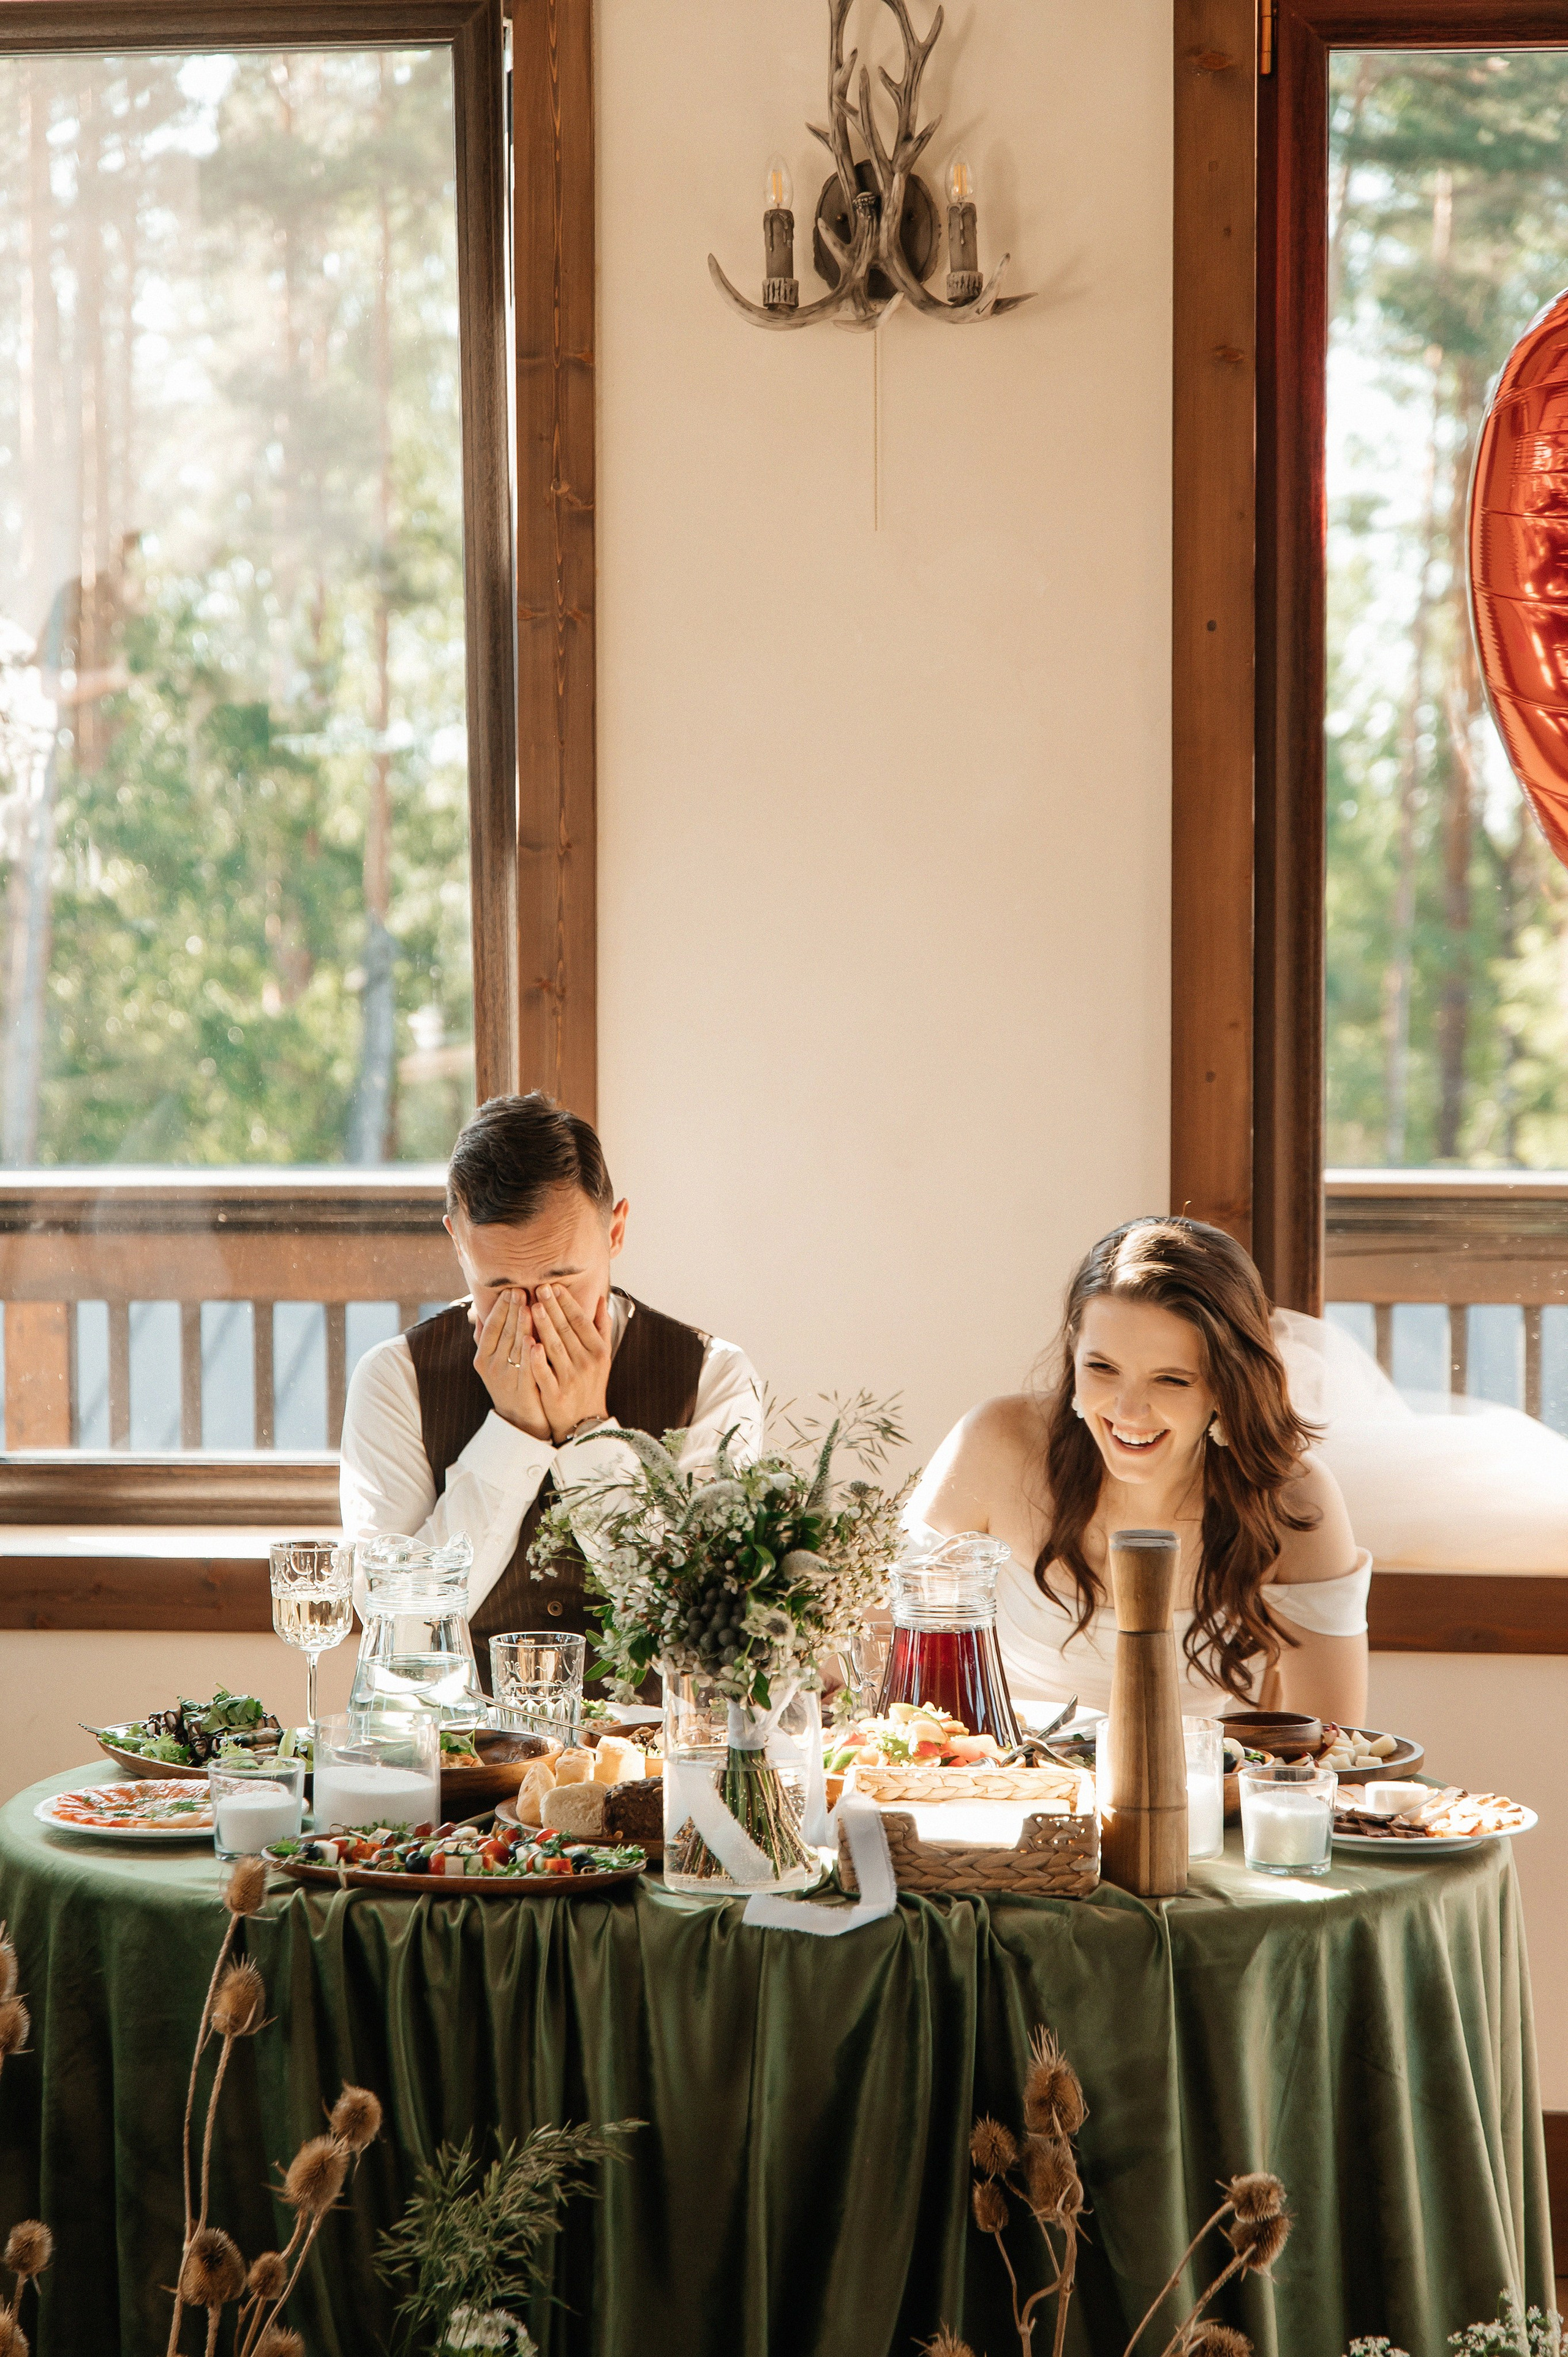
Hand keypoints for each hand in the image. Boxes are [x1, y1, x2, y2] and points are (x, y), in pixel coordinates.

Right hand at [473, 1290, 549, 1440]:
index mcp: (483, 1357)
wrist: (520, 1420)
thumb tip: (479, 1311)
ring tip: (529, 1306)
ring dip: (521, 1326)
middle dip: (512, 1310)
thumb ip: (489, 1338)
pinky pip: (524, 1368)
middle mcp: (491, 1367)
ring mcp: (505, 1379)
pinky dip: (528, 1353)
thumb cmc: (510, 1383)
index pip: (491, 1327)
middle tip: (521, 1290)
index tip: (510, 1289)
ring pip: (513, 1347)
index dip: (500, 1308)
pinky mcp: (521, 1390)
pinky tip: (533, 1339)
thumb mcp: (494, 1361)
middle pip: (503, 1333)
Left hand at [528, 1284, 612, 1444]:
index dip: (567, 1303)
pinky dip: (537, 1358)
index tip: (554, 1286)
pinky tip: (529, 1343)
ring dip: (544, 1326)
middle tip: (539, 1288)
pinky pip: (544, 1373)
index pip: (580, 1321)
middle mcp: (586, 1363)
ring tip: (532, 1306)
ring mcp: (571, 1379)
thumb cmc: (591, 1383)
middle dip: (553, 1307)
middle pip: (566, 1330)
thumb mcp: (603, 1356)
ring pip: (554, 1347)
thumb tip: (601, 1298)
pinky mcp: (555, 1394)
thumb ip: (601, 1327)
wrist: (585, 1423)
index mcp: (598, 1351)